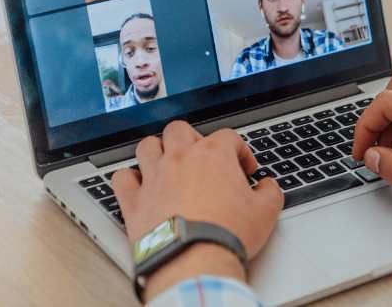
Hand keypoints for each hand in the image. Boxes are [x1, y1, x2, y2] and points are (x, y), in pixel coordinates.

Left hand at [111, 121, 283, 300]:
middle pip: (180, 129)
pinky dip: (129, 178)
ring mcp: (154, 178)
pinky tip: (139, 185)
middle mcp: (180, 159)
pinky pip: (121, 179)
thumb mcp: (266, 211)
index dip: (240, 151)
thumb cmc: (227, 233)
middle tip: (202, 158)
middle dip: (192, 139)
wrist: (194, 261)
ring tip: (168, 163)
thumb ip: (270, 191)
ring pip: (147, 146)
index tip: (244, 169)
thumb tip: (268, 187)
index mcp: (213, 155)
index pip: (228, 136)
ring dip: (157, 151)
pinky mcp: (133, 201)